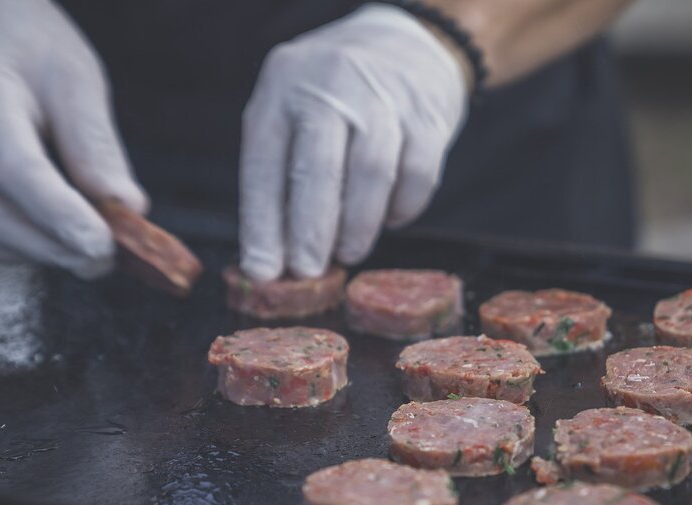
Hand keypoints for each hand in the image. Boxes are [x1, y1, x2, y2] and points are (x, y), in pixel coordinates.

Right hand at [0, 0, 146, 278]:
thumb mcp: (75, 81)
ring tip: (84, 254)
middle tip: (105, 259)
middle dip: (51, 246)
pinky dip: (13, 249)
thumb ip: (96, 146)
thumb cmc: (30, 51)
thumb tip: (128, 209)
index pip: (14, 168)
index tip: (102, 244)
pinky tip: (50, 242)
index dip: (59, 214)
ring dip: (34, 254)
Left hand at [239, 4, 467, 280]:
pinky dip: (401, 209)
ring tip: (347, 252)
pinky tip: (388, 218)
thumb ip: (282, 176)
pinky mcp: (428, 114)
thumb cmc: (338, 96)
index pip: (266, 163)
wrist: (407, 46)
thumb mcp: (293, 114)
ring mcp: (384, 95)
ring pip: (371, 175)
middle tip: (308, 271)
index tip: (263, 270)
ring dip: (357, 227)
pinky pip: (417, 176)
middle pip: (319, 169)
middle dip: (311, 231)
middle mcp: (331, 83)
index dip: (263, 224)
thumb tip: (272, 258)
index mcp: (283, 86)